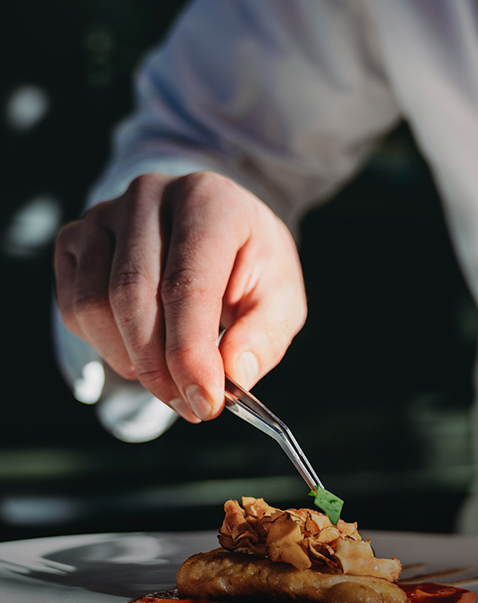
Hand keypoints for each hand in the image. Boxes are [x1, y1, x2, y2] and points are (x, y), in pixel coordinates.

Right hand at [54, 171, 306, 422]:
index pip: (187, 284)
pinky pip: (72, 308)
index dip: (191, 353)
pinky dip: (104, 345)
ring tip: (170, 379)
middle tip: (190, 406)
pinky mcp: (75, 239)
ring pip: (93, 305)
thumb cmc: (250, 265)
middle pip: (132, 295)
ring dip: (130, 361)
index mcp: (208, 201)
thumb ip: (263, 336)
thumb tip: (234, 375)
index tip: (206, 403)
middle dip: (159, 367)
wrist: (216, 232)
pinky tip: (140, 350)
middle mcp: (149, 196)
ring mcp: (103, 214)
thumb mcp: (280, 297)